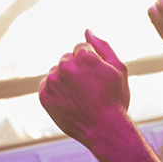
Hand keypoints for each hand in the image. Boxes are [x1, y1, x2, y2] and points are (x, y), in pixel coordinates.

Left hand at [38, 31, 132, 146]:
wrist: (104, 130)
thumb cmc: (115, 99)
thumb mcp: (118, 69)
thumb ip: (103, 46)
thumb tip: (87, 31)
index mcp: (84, 56)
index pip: (81, 48)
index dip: (91, 63)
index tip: (97, 78)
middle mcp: (65, 66)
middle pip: (67, 59)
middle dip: (76, 69)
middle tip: (89, 89)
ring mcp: (53, 81)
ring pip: (56, 71)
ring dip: (65, 79)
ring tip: (79, 96)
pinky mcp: (44, 95)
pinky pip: (47, 85)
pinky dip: (56, 91)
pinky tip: (69, 101)